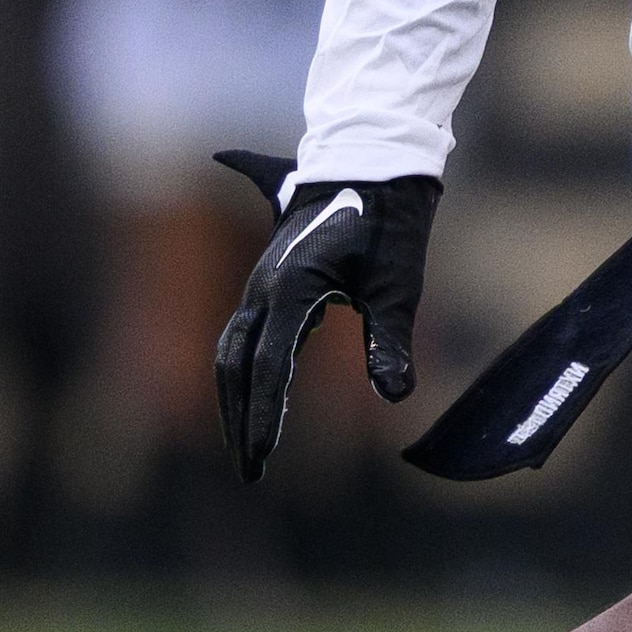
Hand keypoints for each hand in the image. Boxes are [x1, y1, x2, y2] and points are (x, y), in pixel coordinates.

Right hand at [210, 150, 439, 482]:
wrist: (371, 160)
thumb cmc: (389, 222)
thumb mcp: (397, 282)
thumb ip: (391, 339)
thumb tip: (394, 396)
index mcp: (291, 288)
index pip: (268, 367)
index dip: (263, 417)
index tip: (261, 460)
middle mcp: (264, 288)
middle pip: (234, 365)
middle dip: (239, 420)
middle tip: (251, 471)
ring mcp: (263, 284)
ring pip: (233, 351)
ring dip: (237, 398)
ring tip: (250, 445)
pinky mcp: (272, 282)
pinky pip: (246, 336)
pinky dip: (247, 372)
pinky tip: (259, 398)